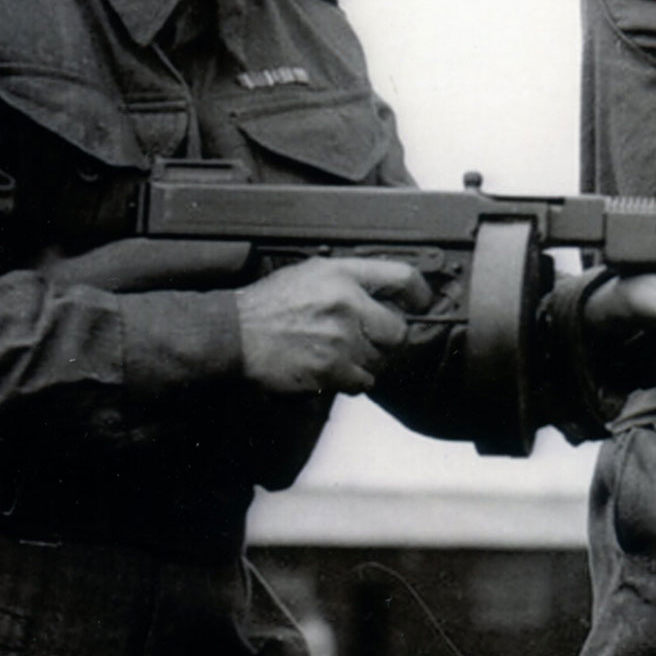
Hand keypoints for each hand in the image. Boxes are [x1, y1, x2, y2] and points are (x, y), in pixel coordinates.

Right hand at [235, 256, 432, 393]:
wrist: (235, 335)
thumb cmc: (269, 306)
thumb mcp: (311, 273)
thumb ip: (350, 279)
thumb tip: (386, 292)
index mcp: (342, 274)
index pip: (402, 277)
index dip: (419, 293)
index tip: (420, 304)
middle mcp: (346, 303)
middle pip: (398, 329)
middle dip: (388, 338)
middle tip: (370, 339)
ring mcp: (340, 339)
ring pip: (381, 360)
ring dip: (367, 361)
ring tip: (341, 354)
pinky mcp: (331, 369)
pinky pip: (363, 381)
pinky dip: (352, 380)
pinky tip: (333, 369)